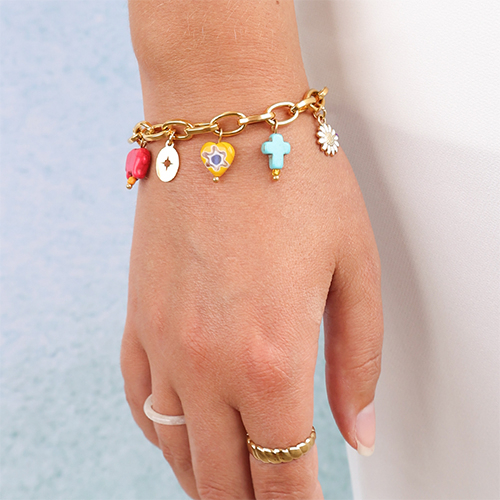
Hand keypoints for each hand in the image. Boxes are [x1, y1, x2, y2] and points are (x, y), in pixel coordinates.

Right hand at [120, 114, 382, 498]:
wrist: (220, 116)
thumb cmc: (293, 178)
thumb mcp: (356, 268)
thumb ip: (359, 361)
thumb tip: (357, 430)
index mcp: (272, 355)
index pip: (286, 473)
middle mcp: (206, 361)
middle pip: (227, 479)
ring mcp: (162, 341)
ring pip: (178, 451)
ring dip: (207, 481)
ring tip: (231, 487)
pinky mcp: (137, 317)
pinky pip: (140, 402)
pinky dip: (163, 435)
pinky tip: (182, 435)